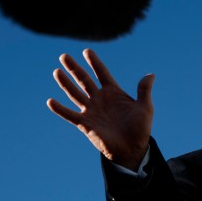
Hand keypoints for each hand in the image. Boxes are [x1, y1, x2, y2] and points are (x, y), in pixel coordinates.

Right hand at [47, 49, 154, 170]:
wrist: (132, 149)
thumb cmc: (140, 129)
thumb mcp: (145, 108)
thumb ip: (144, 90)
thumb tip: (150, 75)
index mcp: (113, 93)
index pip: (102, 73)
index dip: (95, 62)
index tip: (87, 51)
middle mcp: (100, 99)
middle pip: (84, 80)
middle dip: (74, 68)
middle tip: (64, 56)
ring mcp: (91, 111)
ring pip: (75, 94)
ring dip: (65, 83)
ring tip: (56, 71)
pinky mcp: (85, 124)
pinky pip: (70, 115)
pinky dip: (60, 109)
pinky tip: (50, 101)